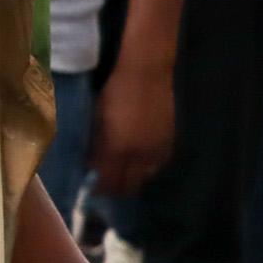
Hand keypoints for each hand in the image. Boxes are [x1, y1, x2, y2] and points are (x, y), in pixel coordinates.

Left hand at [89, 60, 174, 197]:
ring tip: (123, 175)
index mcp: (117, 148)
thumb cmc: (115, 91)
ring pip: (145, 178)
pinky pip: (157, 165)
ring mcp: (157, 149)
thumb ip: (95, 144)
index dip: (99, 189)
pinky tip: (139, 163)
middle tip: (107, 186)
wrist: (146, 73)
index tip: (92, 189)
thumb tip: (91, 164)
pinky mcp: (170, 142)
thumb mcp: (97, 118)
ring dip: (133, 180)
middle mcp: (139, 154)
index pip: (108, 181)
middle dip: (116, 189)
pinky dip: (147, 169)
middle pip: (128, 185)